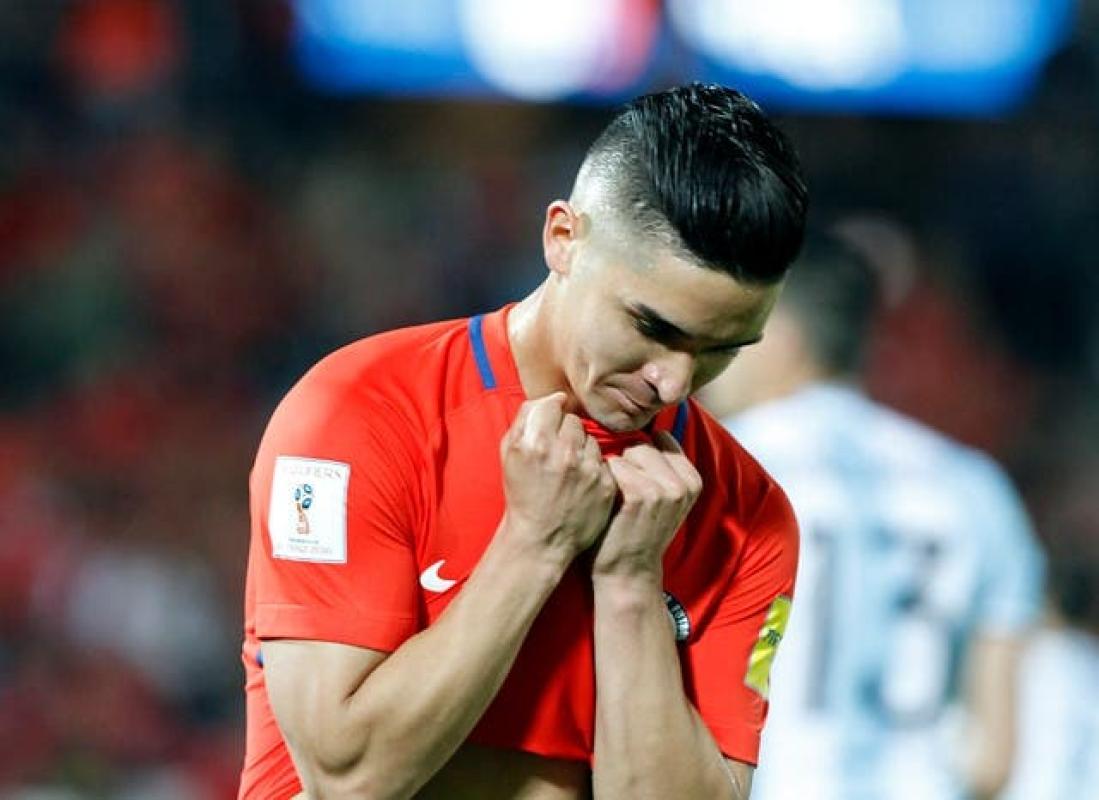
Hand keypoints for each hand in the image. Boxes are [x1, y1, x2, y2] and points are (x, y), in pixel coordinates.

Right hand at [500, 392, 616, 566]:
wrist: (540, 538)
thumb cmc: (522, 493)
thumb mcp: (510, 453)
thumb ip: (527, 418)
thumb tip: (556, 398)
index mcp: (536, 442)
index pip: (553, 405)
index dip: (550, 416)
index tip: (548, 430)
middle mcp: (564, 453)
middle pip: (574, 422)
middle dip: (566, 433)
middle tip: (557, 455)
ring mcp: (588, 470)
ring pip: (592, 440)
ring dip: (582, 450)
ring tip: (569, 471)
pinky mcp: (605, 485)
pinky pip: (604, 460)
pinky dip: (594, 468)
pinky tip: (582, 483)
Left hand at [592, 431, 701, 580]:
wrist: (626, 572)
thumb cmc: (634, 529)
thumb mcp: (660, 497)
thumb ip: (660, 465)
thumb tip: (649, 424)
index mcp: (692, 479)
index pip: (660, 440)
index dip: (638, 459)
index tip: (634, 485)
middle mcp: (684, 483)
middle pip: (641, 444)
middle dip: (625, 463)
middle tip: (623, 496)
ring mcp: (665, 489)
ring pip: (626, 452)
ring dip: (613, 472)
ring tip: (617, 500)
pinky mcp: (642, 495)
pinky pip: (613, 465)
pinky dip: (605, 480)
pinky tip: (609, 503)